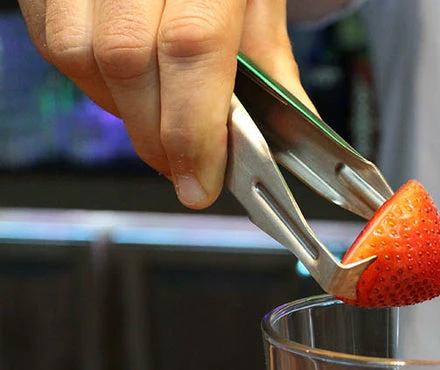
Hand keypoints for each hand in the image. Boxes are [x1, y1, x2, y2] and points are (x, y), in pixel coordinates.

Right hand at [17, 0, 308, 207]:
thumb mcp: (258, 1)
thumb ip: (270, 68)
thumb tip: (288, 141)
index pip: (191, 47)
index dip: (192, 130)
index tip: (201, 183)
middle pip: (129, 59)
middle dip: (157, 136)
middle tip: (184, 168)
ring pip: (80, 53)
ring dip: (122, 109)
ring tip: (157, 120)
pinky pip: (53, 40)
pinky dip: (91, 80)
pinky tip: (125, 85)